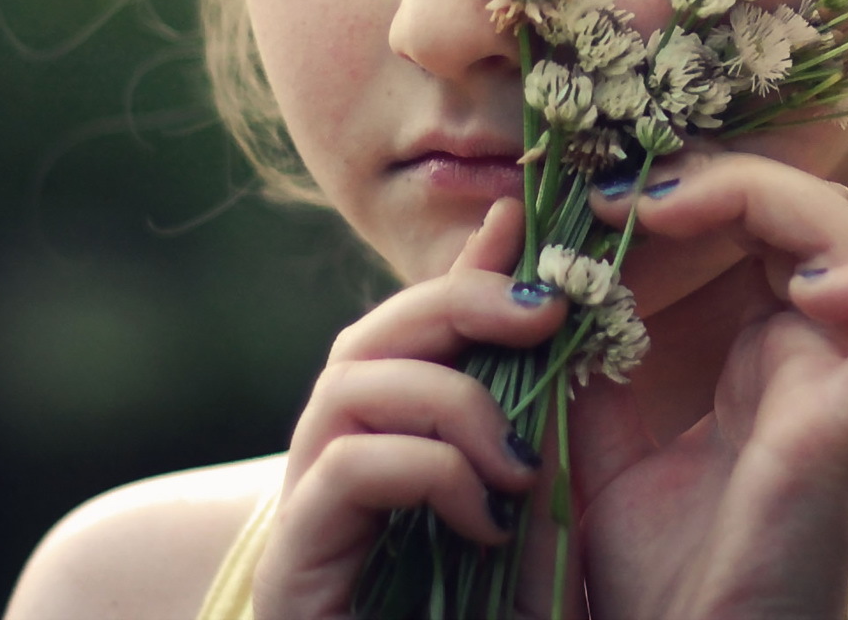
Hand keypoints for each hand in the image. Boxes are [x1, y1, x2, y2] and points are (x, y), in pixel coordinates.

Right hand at [252, 199, 564, 619]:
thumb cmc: (468, 617)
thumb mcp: (514, 495)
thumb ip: (517, 389)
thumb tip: (534, 262)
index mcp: (388, 436)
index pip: (412, 318)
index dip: (476, 277)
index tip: (550, 266)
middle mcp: (333, 460)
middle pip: (371, 335)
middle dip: (459, 307)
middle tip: (547, 321)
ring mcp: (308, 514)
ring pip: (351, 388)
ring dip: (452, 402)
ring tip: (521, 462)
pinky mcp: (297, 569)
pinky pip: (346, 472)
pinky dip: (425, 474)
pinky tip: (484, 518)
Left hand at [569, 149, 847, 619]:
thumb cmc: (649, 574)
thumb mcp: (592, 432)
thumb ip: (576, 341)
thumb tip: (515, 232)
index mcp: (762, 351)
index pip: (755, 221)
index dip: (688, 184)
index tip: (593, 194)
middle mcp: (812, 358)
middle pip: (810, 210)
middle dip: (720, 174)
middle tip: (625, 192)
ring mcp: (841, 389)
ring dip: (773, 199)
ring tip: (675, 211)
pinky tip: (802, 291)